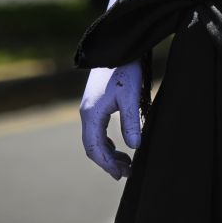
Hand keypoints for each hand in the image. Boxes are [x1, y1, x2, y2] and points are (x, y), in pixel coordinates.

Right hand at [79, 61, 143, 179]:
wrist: (116, 47)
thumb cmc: (125, 70)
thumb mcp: (130, 97)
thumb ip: (131, 122)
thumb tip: (134, 147)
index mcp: (91, 115)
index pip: (95, 149)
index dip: (107, 164)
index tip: (122, 175)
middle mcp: (86, 114)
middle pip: (93, 146)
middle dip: (108, 162)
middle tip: (127, 173)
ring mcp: (90, 109)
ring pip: (95, 139)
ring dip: (109, 153)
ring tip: (126, 163)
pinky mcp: (96, 104)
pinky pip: (98, 130)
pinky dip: (107, 142)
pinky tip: (120, 146)